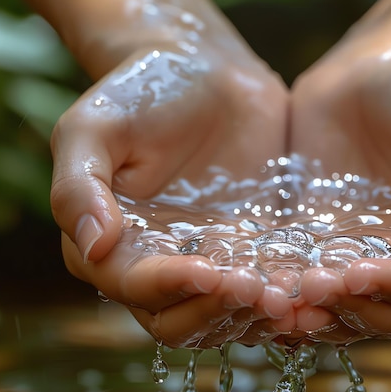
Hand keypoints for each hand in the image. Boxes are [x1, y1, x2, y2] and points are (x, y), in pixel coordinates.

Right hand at [51, 42, 294, 347]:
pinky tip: (311, 300)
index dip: (168, 287)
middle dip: (216, 313)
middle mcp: (157, 266)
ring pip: (226, 318)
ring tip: (290, 304)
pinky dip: (286, 306)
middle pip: (179, 322)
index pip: (133, 287)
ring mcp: (208, 264)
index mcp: (112, 245)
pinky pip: (266, 294)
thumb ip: (79, 187)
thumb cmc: (144, 92)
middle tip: (255, 291)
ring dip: (255, 319)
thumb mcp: (95, 128)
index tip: (207, 271)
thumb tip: (91, 246)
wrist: (208, 70)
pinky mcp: (251, 254)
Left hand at [289, 49, 390, 341]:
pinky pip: (306, 288)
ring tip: (284, 302)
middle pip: (387, 314)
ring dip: (317, 316)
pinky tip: (265, 293)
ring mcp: (361, 260)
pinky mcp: (319, 250)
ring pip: (345, 312)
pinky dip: (289, 300)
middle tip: (312, 287)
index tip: (357, 272)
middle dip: (350, 308)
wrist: (369, 74)